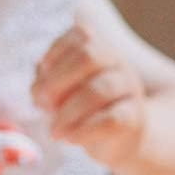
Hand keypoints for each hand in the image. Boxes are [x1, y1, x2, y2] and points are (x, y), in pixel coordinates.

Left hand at [32, 22, 147, 168]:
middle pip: (90, 56)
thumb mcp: (60, 92)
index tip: (40, 79)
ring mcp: (129, 88)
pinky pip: (111, 119)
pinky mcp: (135, 117)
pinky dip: (84, 130)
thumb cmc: (83, 110)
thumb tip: (38, 88)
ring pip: (99, 90)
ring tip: (54, 130)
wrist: (119, 139)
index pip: (81, 34)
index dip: (55, 54)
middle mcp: (116, 62)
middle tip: (41, 104)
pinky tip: (71, 138)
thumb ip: (47, 83)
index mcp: (98, 48)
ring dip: (68, 112)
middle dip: (57, 80)